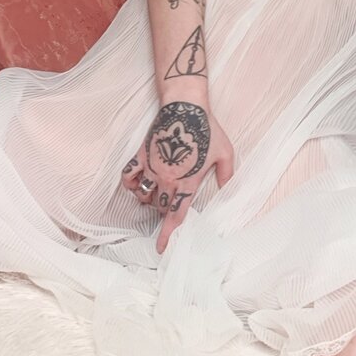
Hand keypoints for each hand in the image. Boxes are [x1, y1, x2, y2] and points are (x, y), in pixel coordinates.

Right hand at [120, 100, 233, 253]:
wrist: (185, 106)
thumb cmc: (207, 129)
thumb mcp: (226, 153)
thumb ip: (227, 176)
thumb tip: (227, 190)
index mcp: (188, 182)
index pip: (176, 216)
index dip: (168, 235)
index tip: (161, 249)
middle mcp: (168, 179)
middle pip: (160, 207)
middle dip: (164, 211)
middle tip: (170, 205)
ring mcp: (152, 168)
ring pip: (144, 196)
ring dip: (150, 201)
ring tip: (157, 194)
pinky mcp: (141, 156)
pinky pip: (128, 177)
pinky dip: (131, 185)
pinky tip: (137, 185)